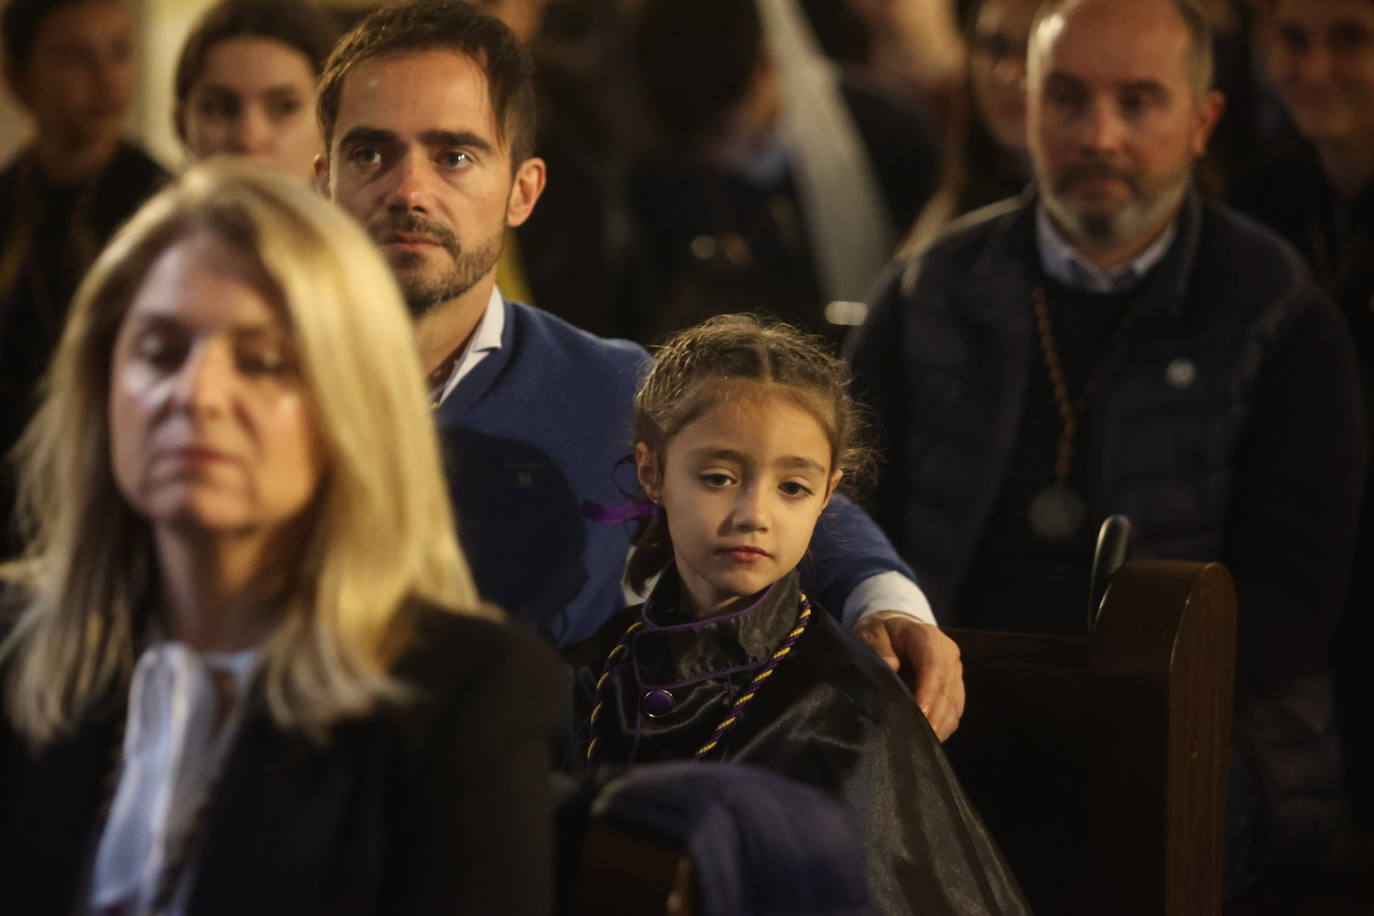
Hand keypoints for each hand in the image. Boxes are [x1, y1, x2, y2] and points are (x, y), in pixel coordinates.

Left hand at [852, 611, 963, 740]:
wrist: (896, 632)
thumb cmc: (881, 634)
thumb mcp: (872, 634)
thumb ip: (879, 648)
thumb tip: (890, 665)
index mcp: (928, 637)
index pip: (934, 666)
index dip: (929, 691)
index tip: (919, 713)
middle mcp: (948, 653)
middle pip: (947, 688)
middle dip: (934, 715)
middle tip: (917, 738)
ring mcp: (954, 671)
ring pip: (954, 703)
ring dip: (940, 724)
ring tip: (922, 743)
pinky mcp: (955, 686)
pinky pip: (955, 710)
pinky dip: (944, 726)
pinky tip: (929, 738)